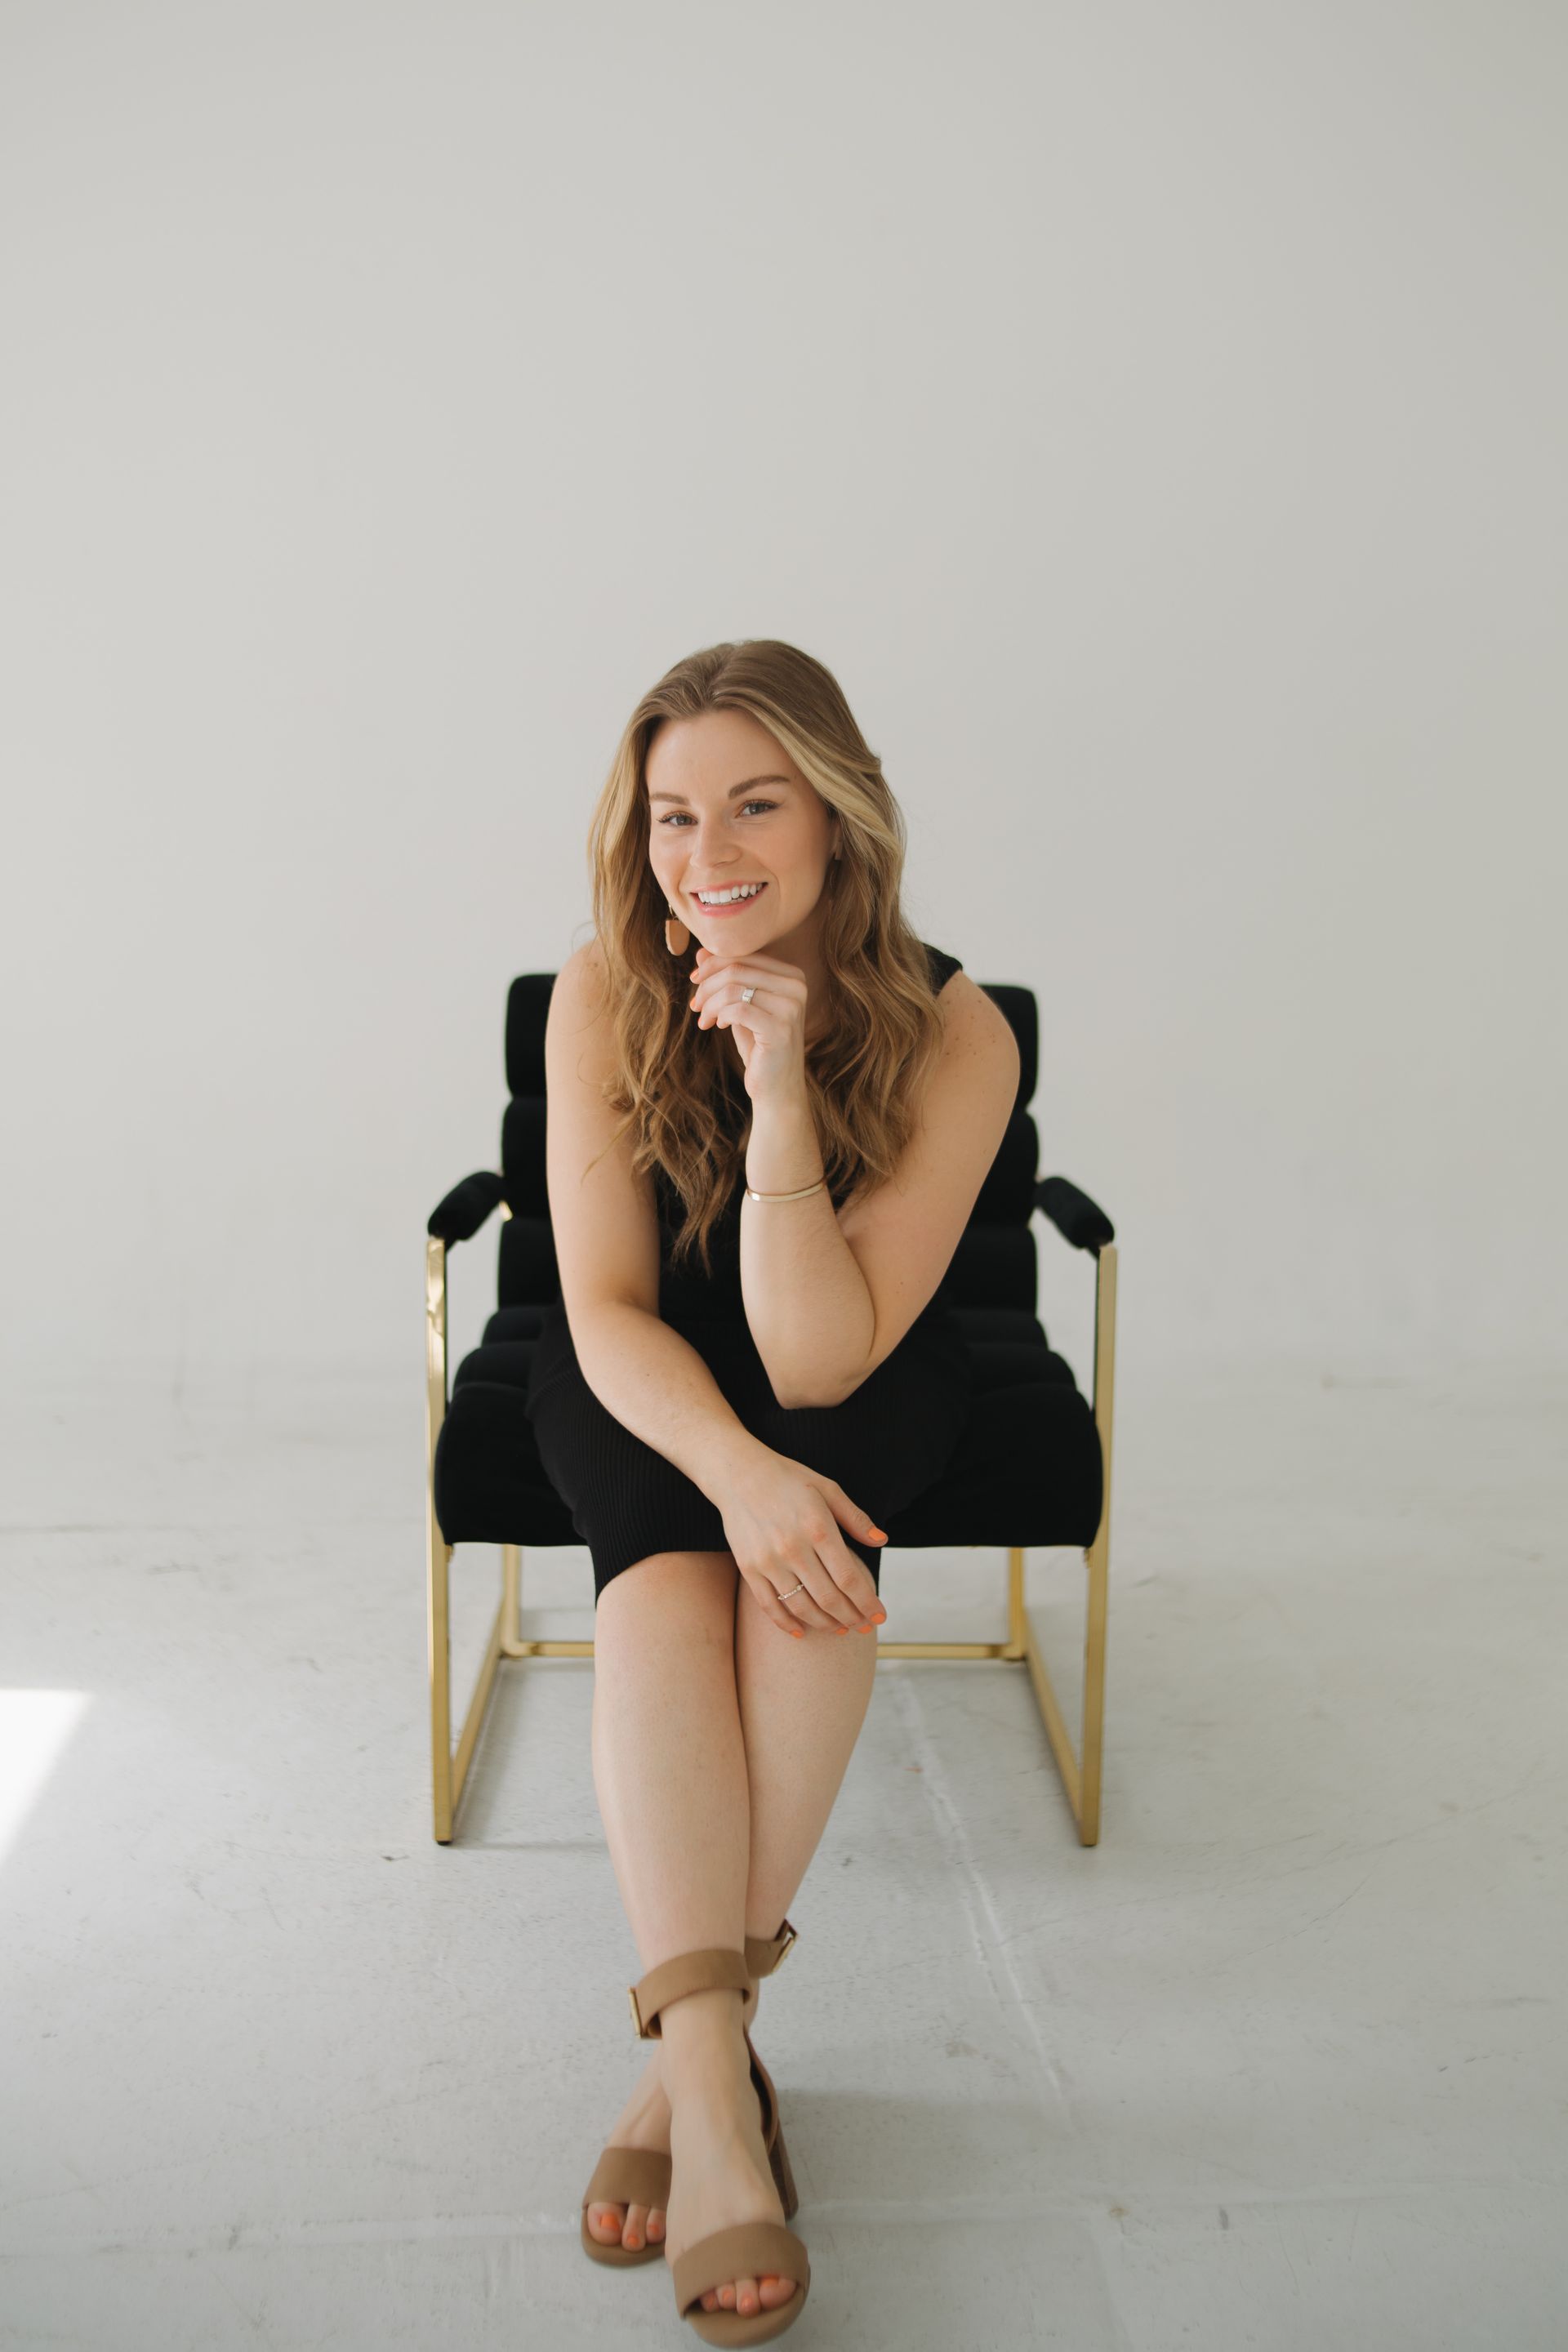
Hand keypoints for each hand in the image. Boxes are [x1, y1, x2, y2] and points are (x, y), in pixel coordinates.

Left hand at [688, 946, 809, 1105]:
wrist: (777, 1086)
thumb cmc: (759, 1045)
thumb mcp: (741, 1005)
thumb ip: (726, 978)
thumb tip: (701, 952)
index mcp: (792, 975)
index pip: (745, 954)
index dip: (713, 964)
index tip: (695, 981)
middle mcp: (797, 987)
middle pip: (736, 968)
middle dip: (707, 985)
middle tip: (695, 1004)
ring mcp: (791, 1007)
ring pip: (733, 988)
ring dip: (710, 1003)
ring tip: (703, 1019)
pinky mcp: (781, 1029)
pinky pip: (737, 1010)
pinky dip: (720, 1016)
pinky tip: (718, 1025)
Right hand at [709, 1440, 887, 1636]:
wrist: (738, 1474)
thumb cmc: (787, 1479)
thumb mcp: (828, 1488)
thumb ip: (855, 1517)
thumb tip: (881, 1540)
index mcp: (818, 1528)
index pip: (849, 1578)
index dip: (867, 1602)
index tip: (880, 1616)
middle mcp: (793, 1548)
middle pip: (829, 1598)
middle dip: (852, 1618)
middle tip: (864, 1627)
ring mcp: (768, 1561)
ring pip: (801, 1607)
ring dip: (825, 1624)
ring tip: (841, 1629)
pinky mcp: (749, 1568)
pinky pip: (770, 1606)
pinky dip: (787, 1624)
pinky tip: (802, 1632)